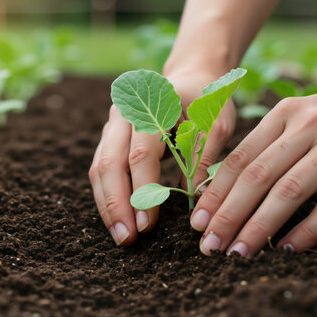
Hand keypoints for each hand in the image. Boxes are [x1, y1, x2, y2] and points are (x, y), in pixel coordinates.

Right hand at [89, 70, 235, 244]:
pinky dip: (107, 197)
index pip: (141, 154)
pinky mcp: (109, 140)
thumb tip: (195, 199)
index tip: (149, 224)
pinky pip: (100, 170)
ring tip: (121, 236)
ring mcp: (112, 126)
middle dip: (117, 204)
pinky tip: (117, 220)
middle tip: (128, 238)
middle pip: (109, 163)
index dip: (142, 191)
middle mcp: (122, 115)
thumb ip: (204, 155)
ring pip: (99, 169)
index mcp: (150, 106)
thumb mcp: (217, 122)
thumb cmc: (207, 100)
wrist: (190, 78)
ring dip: (107, 205)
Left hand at [192, 70, 316, 256]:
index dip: (215, 194)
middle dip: (228, 216)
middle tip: (209, 246)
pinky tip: (287, 248)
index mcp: (285, 113)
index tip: (196, 223)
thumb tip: (225, 191)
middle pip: (257, 177)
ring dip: (259, 227)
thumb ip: (269, 146)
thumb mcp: (302, 118)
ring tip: (239, 253)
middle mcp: (309, 125)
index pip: (240, 158)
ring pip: (289, 192)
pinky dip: (308, 230)